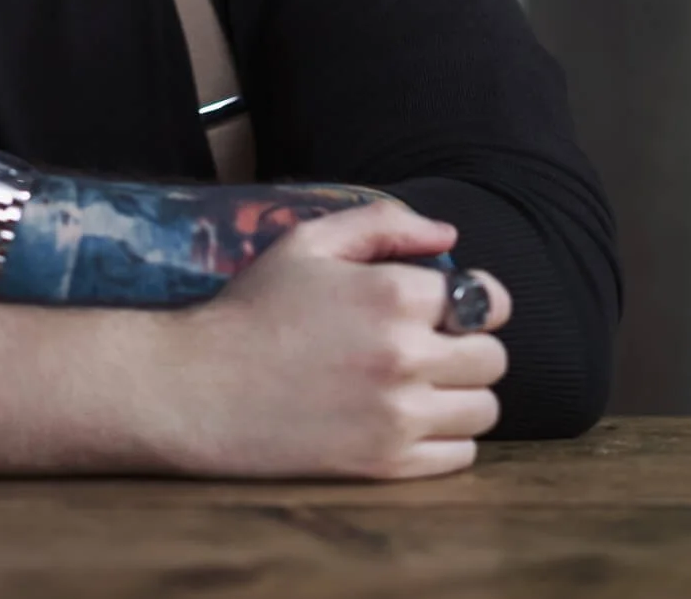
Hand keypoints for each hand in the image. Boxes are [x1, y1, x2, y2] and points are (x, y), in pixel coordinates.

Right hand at [145, 199, 510, 479]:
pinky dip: (445, 439)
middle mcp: (407, 355)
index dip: (475, 302)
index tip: (449, 310)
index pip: (489, 301)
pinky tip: (406, 420)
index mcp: (394, 294)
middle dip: (468, 348)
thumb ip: (385, 224)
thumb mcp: (308, 242)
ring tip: (418, 386)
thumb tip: (449, 237)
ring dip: (461, 396)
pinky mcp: (386, 465)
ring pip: (484, 410)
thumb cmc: (252, 310)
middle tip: (429, 348)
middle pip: (493, 359)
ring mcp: (398, 415)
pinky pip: (460, 455)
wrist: (197, 388)